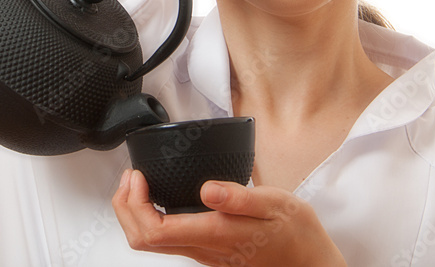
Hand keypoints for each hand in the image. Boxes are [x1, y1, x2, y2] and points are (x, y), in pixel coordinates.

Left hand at [112, 169, 347, 266]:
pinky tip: (159, 197)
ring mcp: (204, 252)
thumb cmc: (295, 233)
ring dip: (135, 212)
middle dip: (125, 207)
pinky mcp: (208, 250)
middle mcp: (203, 248)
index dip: (134, 204)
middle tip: (131, 175)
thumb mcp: (276, 204)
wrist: (310, 262)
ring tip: (138, 182)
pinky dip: (151, 217)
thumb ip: (240, 197)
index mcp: (215, 233)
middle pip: (143, 240)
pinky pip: (167, 239)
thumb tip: (207, 189)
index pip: (154, 230)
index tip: (138, 176)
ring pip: (152, 242)